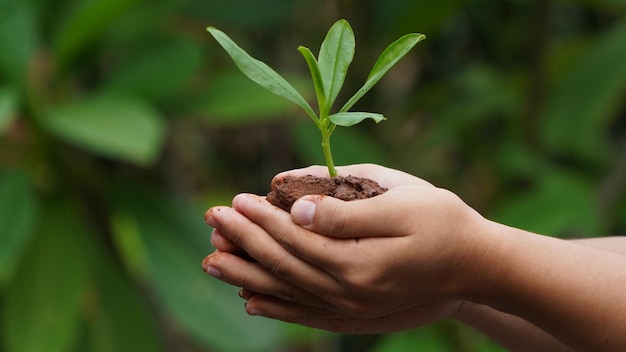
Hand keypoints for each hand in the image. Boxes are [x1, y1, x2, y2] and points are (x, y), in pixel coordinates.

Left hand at [204, 164, 488, 331]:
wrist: (476, 265)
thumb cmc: (443, 222)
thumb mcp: (402, 204)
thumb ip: (346, 212)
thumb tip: (296, 210)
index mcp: (359, 262)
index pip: (294, 240)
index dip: (261, 220)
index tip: (235, 200)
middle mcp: (349, 292)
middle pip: (283, 266)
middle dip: (244, 241)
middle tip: (212, 220)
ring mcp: (352, 307)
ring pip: (287, 292)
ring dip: (247, 275)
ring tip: (213, 260)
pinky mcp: (356, 312)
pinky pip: (306, 313)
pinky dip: (276, 307)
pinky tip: (251, 302)